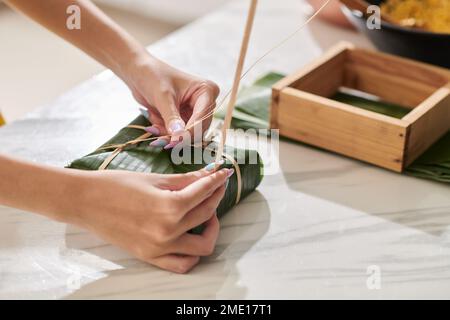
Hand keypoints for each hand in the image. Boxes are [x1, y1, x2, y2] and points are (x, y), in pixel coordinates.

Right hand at [70, 167, 230, 272]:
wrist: (84, 202)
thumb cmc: (115, 185)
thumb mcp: (154, 179)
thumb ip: (185, 180)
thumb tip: (208, 174)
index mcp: (169, 207)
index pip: (204, 193)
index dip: (218, 180)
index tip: (225, 173)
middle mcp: (168, 231)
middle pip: (207, 215)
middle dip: (216, 196)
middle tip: (216, 186)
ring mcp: (159, 248)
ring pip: (202, 246)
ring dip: (211, 229)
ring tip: (206, 214)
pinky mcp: (150, 257)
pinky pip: (182, 264)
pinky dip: (193, 254)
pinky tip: (192, 237)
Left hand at [124, 56, 219, 147]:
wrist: (139, 73)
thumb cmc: (152, 76)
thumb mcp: (162, 97)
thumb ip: (171, 118)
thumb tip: (178, 136)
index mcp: (206, 90)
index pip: (202, 117)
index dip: (189, 131)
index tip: (174, 141)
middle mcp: (204, 102)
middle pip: (198, 130)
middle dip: (177, 135)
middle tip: (160, 141)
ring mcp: (194, 112)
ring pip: (187, 134)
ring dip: (168, 134)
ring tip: (152, 128)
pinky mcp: (184, 118)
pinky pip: (177, 133)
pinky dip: (164, 132)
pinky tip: (153, 125)